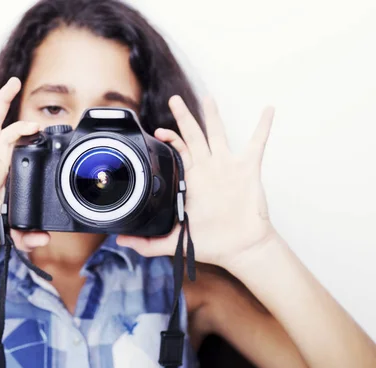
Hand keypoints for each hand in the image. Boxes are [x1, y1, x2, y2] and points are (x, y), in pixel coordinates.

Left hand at [117, 95, 276, 270]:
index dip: (169, 138)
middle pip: (194, 135)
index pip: (178, 151)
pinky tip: (267, 110)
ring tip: (208, 98)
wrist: (241, 248)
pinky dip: (263, 126)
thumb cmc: (212, 243)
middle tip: (174, 99)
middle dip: (184, 117)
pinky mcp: (248, 169)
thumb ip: (146, 243)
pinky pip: (257, 143)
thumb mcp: (174, 240)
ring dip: (213, 115)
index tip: (157, 132)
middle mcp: (208, 168)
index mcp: (192, 179)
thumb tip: (121, 241)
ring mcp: (228, 167)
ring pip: (218, 134)